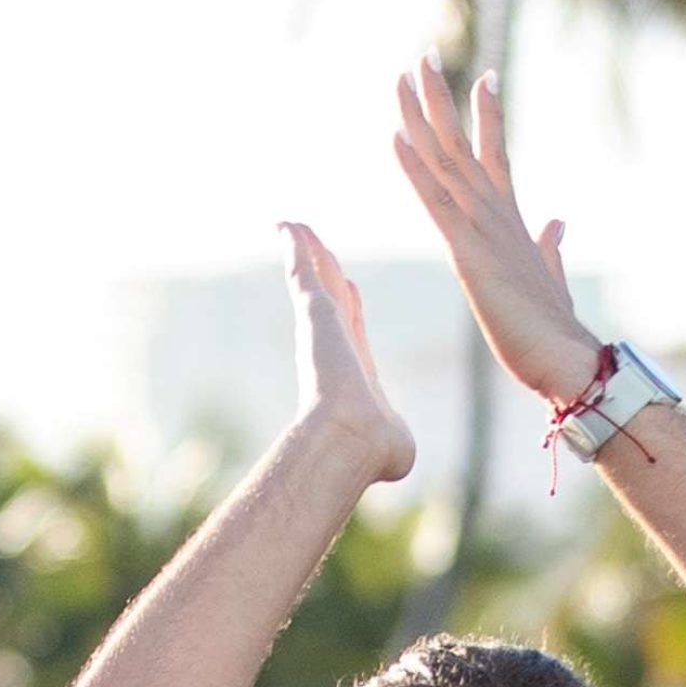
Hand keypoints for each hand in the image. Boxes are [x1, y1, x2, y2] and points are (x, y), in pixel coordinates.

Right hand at [283, 222, 415, 485]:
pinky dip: (295, 247)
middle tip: (314, 249)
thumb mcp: (395, 448)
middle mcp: (335, 347)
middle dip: (323, 273)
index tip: (348, 289)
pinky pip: (302, 269)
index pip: (352, 329)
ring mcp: (322, 328)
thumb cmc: (375, 451)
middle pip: (329, 297)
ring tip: (295, 227)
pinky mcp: (314, 312)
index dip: (349, 308)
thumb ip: (396, 445)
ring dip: (305, 251)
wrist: (352, 438)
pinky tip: (287, 226)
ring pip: (314, 277)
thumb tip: (398, 460)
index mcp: (355, 371)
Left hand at [394, 56, 602, 405]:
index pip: (495, 154)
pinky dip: (414, 169)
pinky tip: (396, 137)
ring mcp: (482, 229)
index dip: (487, 115)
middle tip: (424, 55)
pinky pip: (434, 202)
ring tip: (407, 75)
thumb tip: (556, 221)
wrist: (564, 357)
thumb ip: (550, 246)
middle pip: (462, 143)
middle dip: (442, 98)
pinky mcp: (467, 253)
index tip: (483, 77)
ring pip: (445, 160)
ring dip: (422, 117)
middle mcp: (496, 213)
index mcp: (512, 220)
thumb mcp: (550, 277)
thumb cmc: (554, 328)